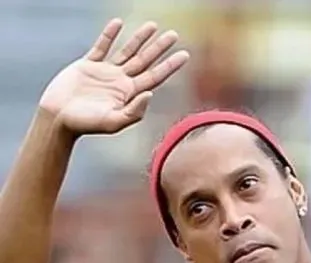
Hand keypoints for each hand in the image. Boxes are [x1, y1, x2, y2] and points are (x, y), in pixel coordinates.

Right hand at [39, 19, 188, 136]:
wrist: (59, 117)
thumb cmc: (86, 125)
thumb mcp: (113, 122)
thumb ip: (134, 112)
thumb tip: (150, 94)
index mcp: (130, 95)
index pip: (155, 77)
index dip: (170, 66)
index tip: (184, 55)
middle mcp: (121, 82)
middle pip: (145, 61)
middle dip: (160, 48)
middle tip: (174, 35)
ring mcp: (105, 72)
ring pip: (127, 51)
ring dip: (140, 38)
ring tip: (153, 25)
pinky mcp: (88, 65)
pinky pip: (102, 46)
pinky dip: (109, 34)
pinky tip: (119, 23)